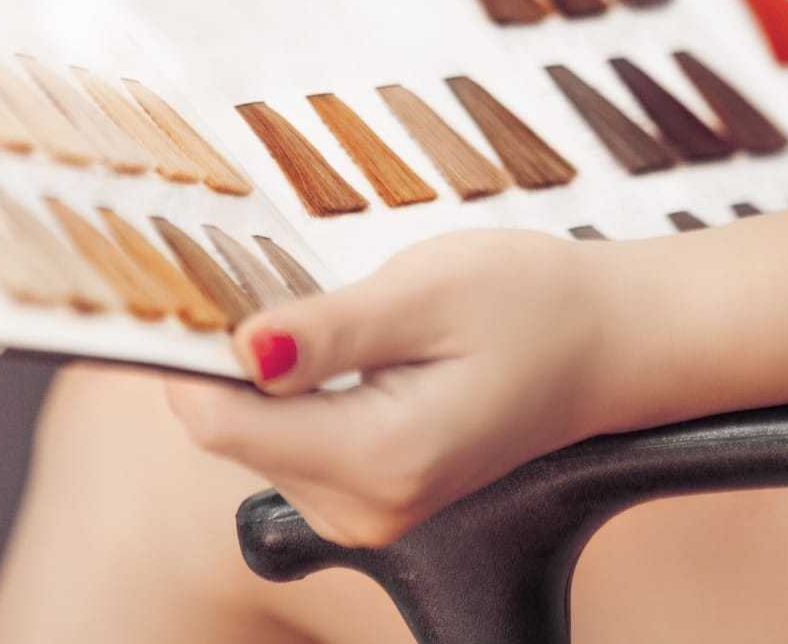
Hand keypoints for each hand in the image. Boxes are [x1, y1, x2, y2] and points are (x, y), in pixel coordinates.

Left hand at [166, 229, 640, 547]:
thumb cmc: (532, 304)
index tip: (181, 284)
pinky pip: (297, 443)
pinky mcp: (378, 494)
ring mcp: (373, 509)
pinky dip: (294, 392)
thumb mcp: (430, 292)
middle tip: (271, 278)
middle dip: (231, 357)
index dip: (188, 351)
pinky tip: (338, 344)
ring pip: (260, 438)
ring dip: (264, 374)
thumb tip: (238, 351)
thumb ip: (331, 332)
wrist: (607, 342)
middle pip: (234, 433)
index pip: (223, 421)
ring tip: (324, 309)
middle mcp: (368, 506)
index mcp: (382, 456)